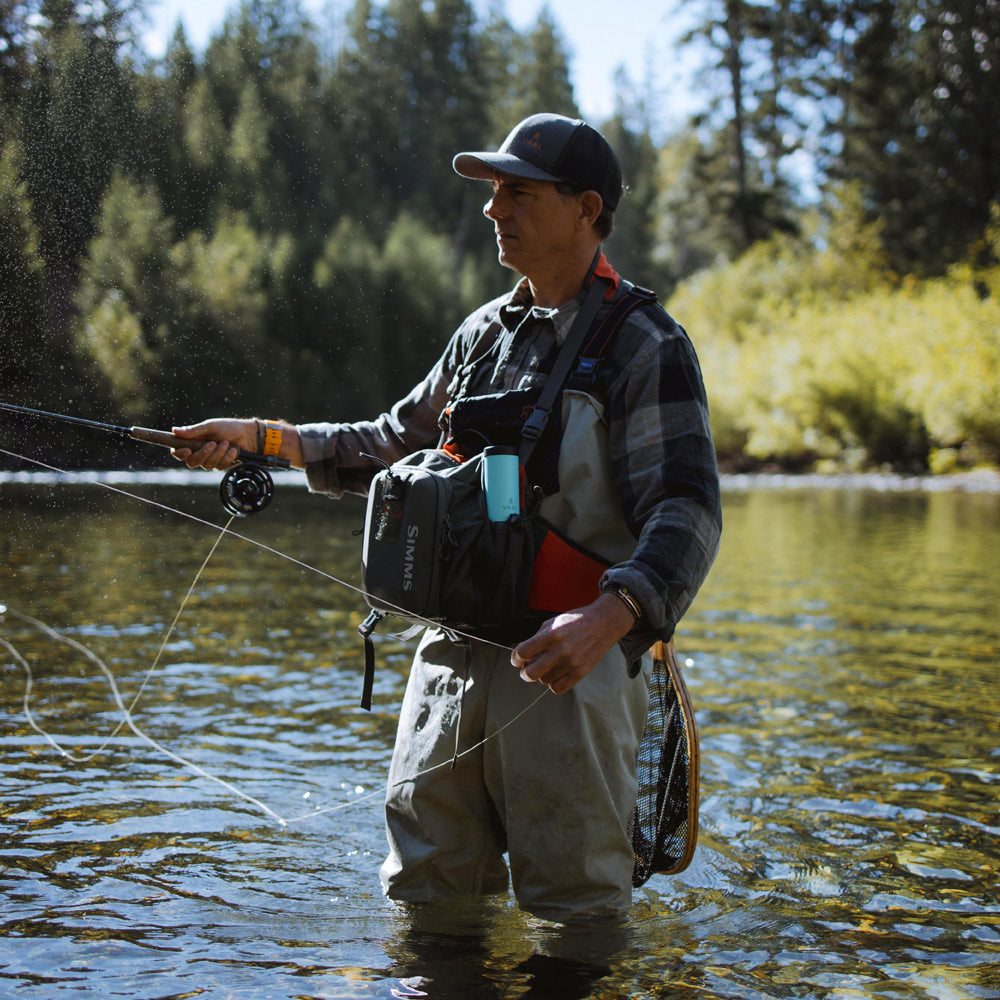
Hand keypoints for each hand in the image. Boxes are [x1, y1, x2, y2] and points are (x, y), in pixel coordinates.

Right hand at [170, 419, 256, 469]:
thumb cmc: (229, 428)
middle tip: (213, 443)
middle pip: (192, 462)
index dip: (180, 453)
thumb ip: (194, 431)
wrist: (248, 435)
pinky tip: (234, 450)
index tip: (187, 450)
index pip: (179, 452)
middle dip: (203, 454)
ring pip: (207, 465)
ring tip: (227, 443)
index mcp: (194, 442)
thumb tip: (174, 430)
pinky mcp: (222, 465)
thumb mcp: (211, 426)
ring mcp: (211, 460)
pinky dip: (228, 457)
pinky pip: (220, 466)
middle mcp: (200, 453)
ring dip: (218, 454)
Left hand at [510, 592, 636, 693]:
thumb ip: (537, 638)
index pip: (523, 652)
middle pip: (531, 673)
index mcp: (551, 635)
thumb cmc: (577, 621)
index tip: (516, 660)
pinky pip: (558, 687)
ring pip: (544, 680)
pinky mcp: (580, 673)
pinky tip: (556, 673)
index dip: (515, 658)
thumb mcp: (553, 622)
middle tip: (526, 669)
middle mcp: (560, 650)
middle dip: (524, 672)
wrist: (603, 624)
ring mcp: (571, 663)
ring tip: (548, 665)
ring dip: (542, 674)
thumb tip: (524, 656)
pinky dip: (553, 683)